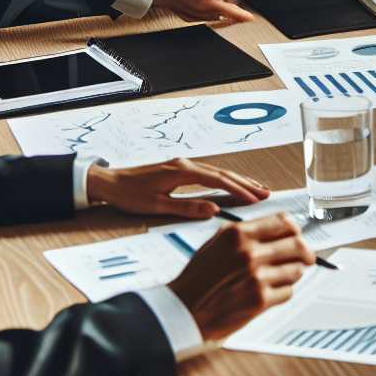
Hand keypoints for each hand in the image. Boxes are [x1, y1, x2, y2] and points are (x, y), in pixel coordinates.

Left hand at [86, 158, 271, 217]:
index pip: (218, 180)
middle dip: (246, 183)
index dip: (239, 190)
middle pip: (223, 173)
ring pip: (217, 172)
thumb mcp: (156, 206)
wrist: (108, 182)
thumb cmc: (129, 195)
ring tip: (257, 188)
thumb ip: (186, 208)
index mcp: (182, 172)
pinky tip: (231, 184)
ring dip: (238, 180)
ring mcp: (183, 165)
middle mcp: (185, 165)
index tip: (256, 199)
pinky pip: (209, 173)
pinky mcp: (179, 170)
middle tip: (266, 193)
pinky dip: (225, 179)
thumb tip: (214, 210)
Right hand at [153, 0, 251, 23]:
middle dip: (233, 9)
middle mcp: (196, 11)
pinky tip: (217, 4)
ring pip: (214, 16)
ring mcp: (191, 15)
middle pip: (221, 13)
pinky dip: (214, 12)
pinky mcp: (188, 16)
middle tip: (240, 1)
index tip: (250, 18)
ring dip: (224, 10)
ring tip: (231, 1)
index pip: (223, 9)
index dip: (238, 14)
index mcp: (197, 0)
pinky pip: (205, 17)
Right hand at [167, 214, 314, 341]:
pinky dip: (282, 292)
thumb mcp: (217, 243)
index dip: (294, 230)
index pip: (283, 222)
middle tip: (306, 258)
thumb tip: (279, 228)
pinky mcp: (260, 299)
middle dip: (304, 252)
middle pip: (297, 245)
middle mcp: (249, 252)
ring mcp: (256, 276)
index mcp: (238, 234)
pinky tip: (267, 293)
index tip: (296, 236)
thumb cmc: (199, 279)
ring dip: (292, 274)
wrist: (184, 310)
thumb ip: (247, 233)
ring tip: (278, 277)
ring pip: (296, 270)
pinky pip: (288, 292)